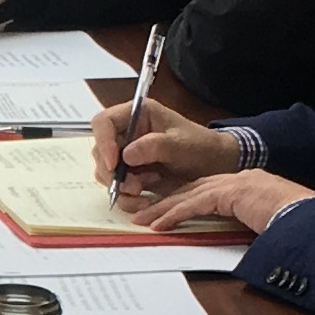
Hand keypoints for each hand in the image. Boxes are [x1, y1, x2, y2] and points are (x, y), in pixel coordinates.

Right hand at [91, 105, 234, 192]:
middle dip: (113, 173)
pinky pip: (117, 188)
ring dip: (121, 188)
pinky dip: (127, 198)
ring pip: (106, 172)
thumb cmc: (200, 146)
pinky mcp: (130, 174)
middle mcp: (127, 133)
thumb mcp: (180, 144)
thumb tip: (126, 155)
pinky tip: (146, 199)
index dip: (103, 141)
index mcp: (137, 115)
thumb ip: (154, 146)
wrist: (214, 166)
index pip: (103, 122)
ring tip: (144, 192)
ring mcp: (126, 154)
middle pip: (100, 151)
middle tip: (134, 187)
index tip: (114, 163)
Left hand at [128, 165, 314, 238]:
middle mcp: (237, 180)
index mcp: (246, 185)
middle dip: (166, 202)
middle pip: (192, 189)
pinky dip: (175, 214)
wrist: (310, 215)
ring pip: (188, 195)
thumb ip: (252, 225)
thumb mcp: (268, 223)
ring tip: (142, 221)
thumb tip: (247, 243)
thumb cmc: (296, 222)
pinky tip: (159, 224)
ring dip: (163, 209)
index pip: (206, 190)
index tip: (165, 210)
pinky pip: (195, 204)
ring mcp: (234, 184)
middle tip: (143, 214)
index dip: (183, 200)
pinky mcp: (230, 194)